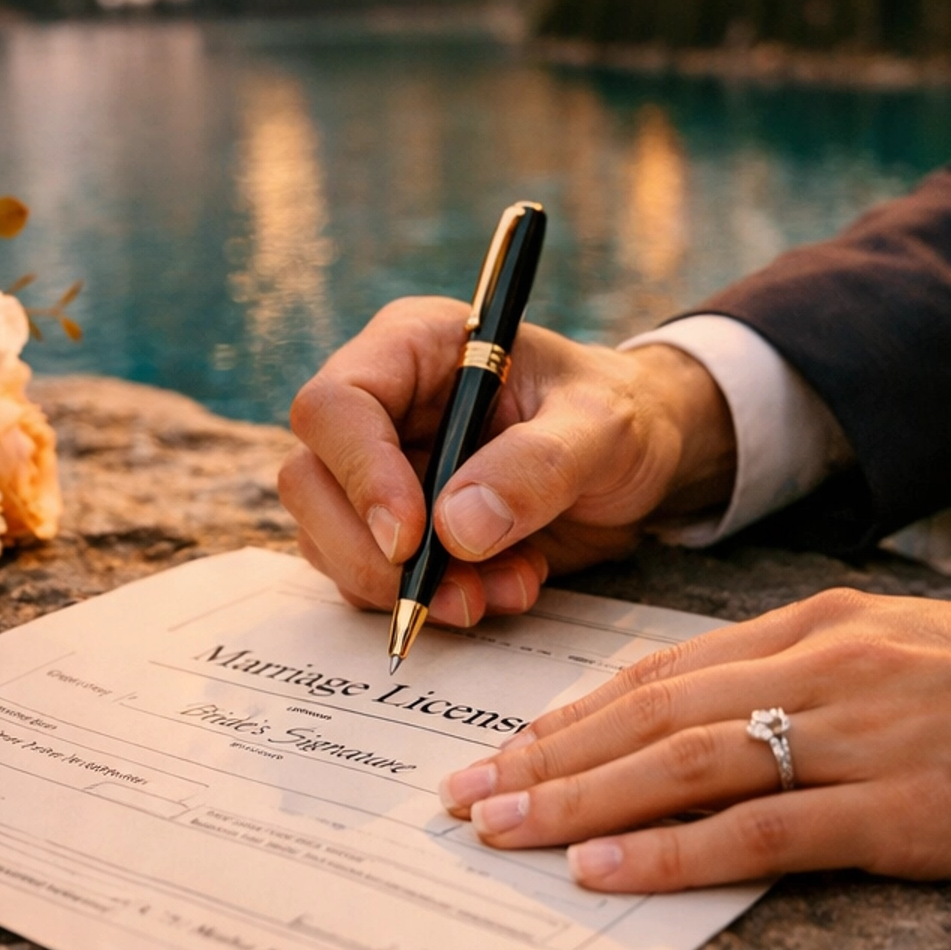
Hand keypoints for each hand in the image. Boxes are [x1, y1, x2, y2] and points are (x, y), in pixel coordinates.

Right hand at [279, 296, 734, 627]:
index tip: (412, 538)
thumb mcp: (602, 427)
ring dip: (409, 588)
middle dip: (371, 553)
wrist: (640, 459)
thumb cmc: (620, 414)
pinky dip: (431, 602)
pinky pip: (374, 580)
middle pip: (310, 481)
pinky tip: (504, 589)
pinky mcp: (396, 530)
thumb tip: (456, 528)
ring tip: (506, 589)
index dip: (360, 474)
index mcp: (413, 347)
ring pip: (330, 540)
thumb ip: (537, 466)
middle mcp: (381, 407)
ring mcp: (381, 471)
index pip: (335, 405)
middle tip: (454, 592)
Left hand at [438, 586, 950, 888]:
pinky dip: (671, 852)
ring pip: (683, 763)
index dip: (570, 711)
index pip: (662, 669)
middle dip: (542, 755)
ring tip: (493, 830)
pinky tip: (601, 872)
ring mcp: (861, 736)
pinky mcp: (907, 811)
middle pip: (649, 713)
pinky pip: (763, 832)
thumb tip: (715, 724)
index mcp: (819, 626)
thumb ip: (812, 681)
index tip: (498, 744)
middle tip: (454, 795)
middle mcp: (823, 667)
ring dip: (575, 798)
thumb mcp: (908, 658)